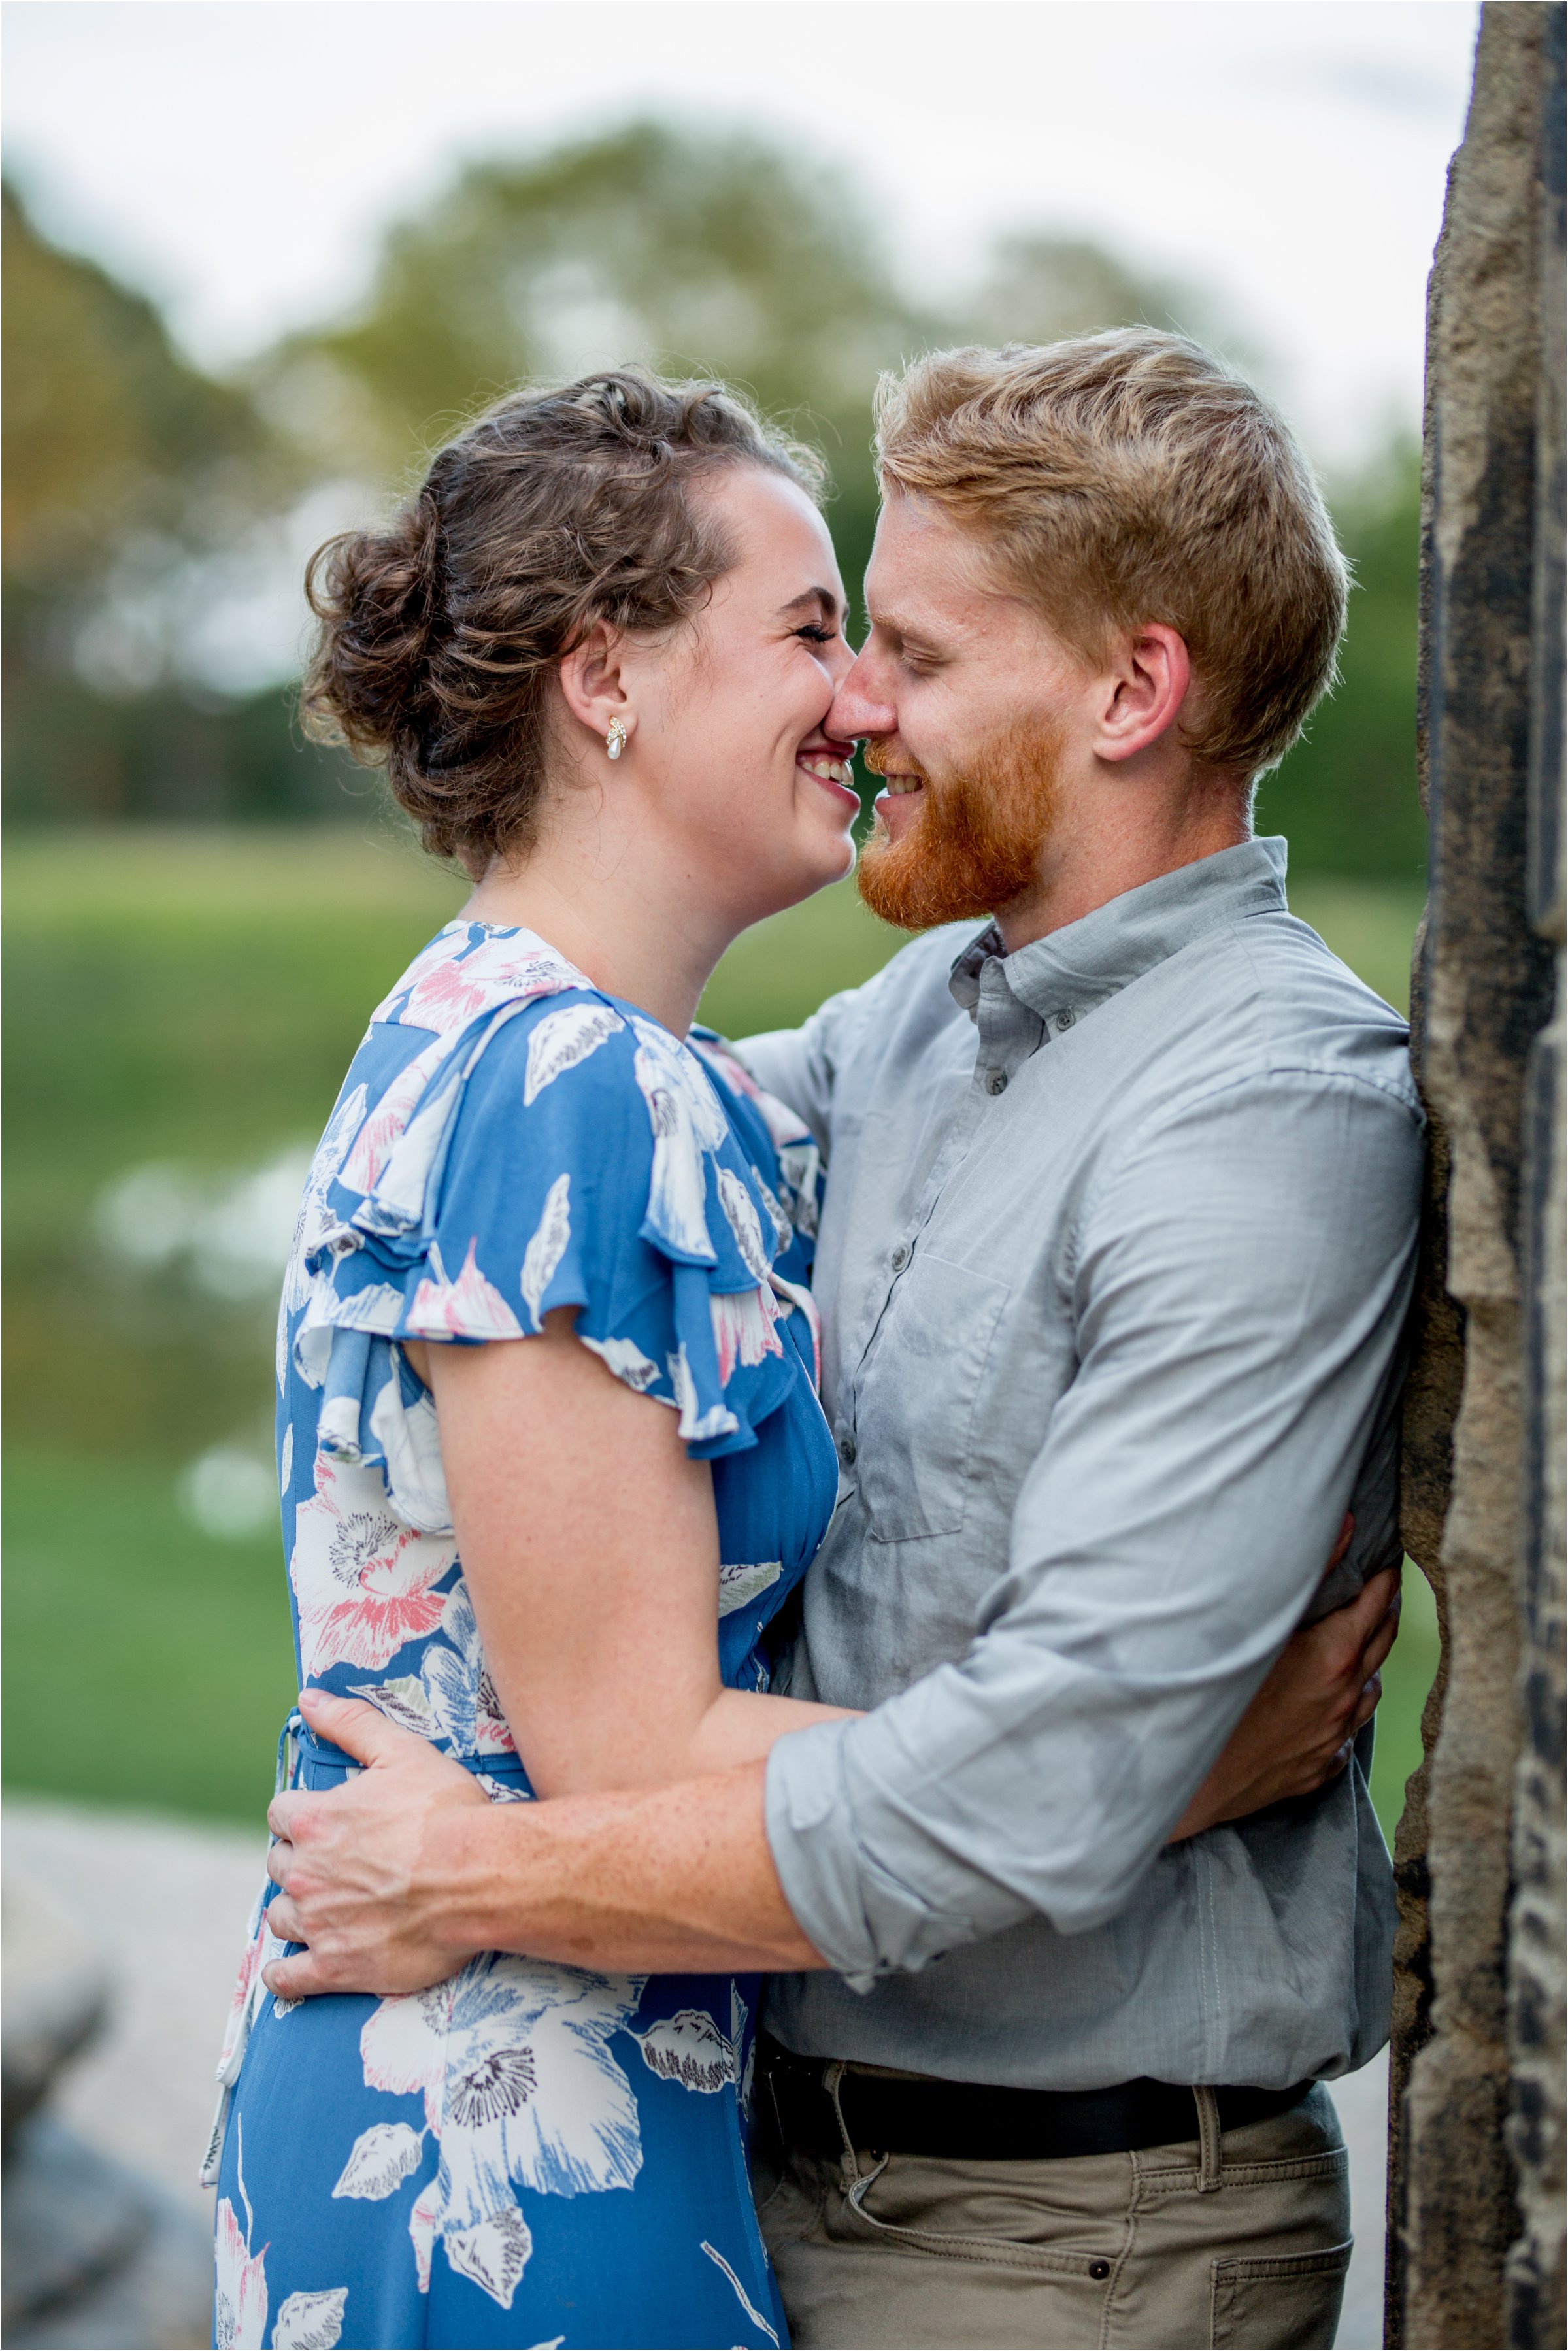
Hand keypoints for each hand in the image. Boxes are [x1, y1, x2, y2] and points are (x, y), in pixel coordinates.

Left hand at [262, 1689, 489, 2000]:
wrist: (481, 1877)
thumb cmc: (447, 1812)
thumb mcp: (403, 1751)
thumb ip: (351, 1723)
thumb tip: (307, 1699)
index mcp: (315, 1820)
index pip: (280, 1814)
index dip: (301, 1814)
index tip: (320, 1820)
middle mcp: (306, 1872)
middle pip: (279, 1864)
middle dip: (299, 1860)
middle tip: (330, 1862)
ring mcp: (319, 1924)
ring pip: (281, 1916)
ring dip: (294, 1909)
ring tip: (317, 1907)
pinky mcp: (337, 1967)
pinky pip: (290, 1978)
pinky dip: (284, 1975)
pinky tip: (288, 1970)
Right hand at [1171, 1525, 1400, 1840]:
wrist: (1192, 1774)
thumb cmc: (1215, 1692)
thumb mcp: (1260, 1621)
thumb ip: (1311, 1571)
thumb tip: (1346, 1526)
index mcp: (1333, 1656)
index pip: (1375, 1604)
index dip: (1383, 1579)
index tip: (1385, 1563)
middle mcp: (1342, 1697)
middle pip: (1380, 1644)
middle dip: (1382, 1612)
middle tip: (1380, 1591)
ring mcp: (1331, 1736)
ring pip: (1367, 1693)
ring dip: (1367, 1664)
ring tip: (1360, 1646)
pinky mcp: (1315, 1767)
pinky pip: (1344, 1735)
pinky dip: (1345, 1711)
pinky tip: (1332, 1705)